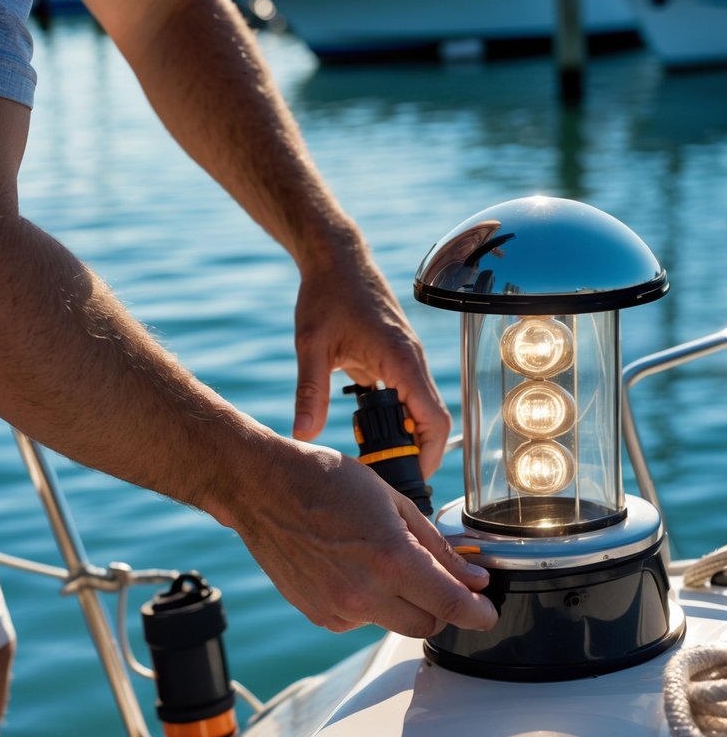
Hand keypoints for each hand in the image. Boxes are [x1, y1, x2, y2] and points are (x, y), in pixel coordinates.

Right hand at [225, 434, 496, 637]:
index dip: (478, 613)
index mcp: (390, 559)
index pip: (451, 605)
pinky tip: (353, 567)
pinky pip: (362, 621)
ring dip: (402, 602)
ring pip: (395, 624)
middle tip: (436, 576)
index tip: (488, 611)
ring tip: (378, 557)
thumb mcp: (392, 500)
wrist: (261, 488)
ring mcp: (339, 610)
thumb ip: (437, 545)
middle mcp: (365, 594)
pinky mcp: (319, 616)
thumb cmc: (325, 481)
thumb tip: (473, 576)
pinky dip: (370, 603)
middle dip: (441, 605)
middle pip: (427, 625)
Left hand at [292, 243, 450, 476]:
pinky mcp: (396, 357)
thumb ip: (309, 390)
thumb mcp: (311, 344)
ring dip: (405, 435)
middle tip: (386, 477)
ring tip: (375, 458)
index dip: (427, 454)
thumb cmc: (326, 294)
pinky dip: (395, 417)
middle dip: (416, 452)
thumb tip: (303, 434)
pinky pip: (406, 395)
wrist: (336, 258)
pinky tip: (368, 430)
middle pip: (432, 420)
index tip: (409, 478)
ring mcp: (407, 359)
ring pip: (420, 408)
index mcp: (401, 359)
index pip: (433, 419)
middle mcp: (412, 361)